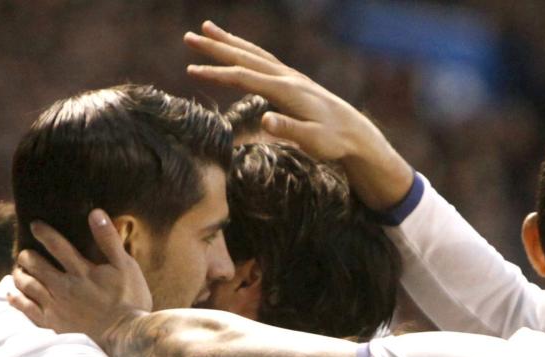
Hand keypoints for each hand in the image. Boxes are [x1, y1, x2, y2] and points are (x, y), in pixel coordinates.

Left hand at [10, 214, 150, 340]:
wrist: (125, 337)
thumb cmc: (130, 301)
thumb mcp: (126, 267)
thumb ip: (109, 240)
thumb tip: (95, 212)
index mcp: (81, 270)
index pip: (57, 245)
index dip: (44, 233)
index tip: (34, 226)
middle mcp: (64, 286)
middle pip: (35, 265)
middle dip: (27, 256)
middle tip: (24, 254)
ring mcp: (56, 307)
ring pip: (27, 286)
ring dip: (20, 275)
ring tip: (18, 271)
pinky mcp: (53, 325)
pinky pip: (26, 310)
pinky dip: (16, 300)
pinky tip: (12, 295)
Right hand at [184, 21, 415, 210]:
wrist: (355, 132)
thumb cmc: (334, 141)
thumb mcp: (312, 141)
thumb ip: (289, 130)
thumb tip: (265, 121)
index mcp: (286, 90)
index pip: (244, 77)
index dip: (216, 74)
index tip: (190, 70)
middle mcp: (287, 77)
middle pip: (245, 57)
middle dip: (215, 47)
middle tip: (189, 36)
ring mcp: (290, 76)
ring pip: (253, 53)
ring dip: (229, 41)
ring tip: (207, 28)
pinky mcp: (292, 80)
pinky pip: (262, 59)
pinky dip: (245, 50)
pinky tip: (236, 49)